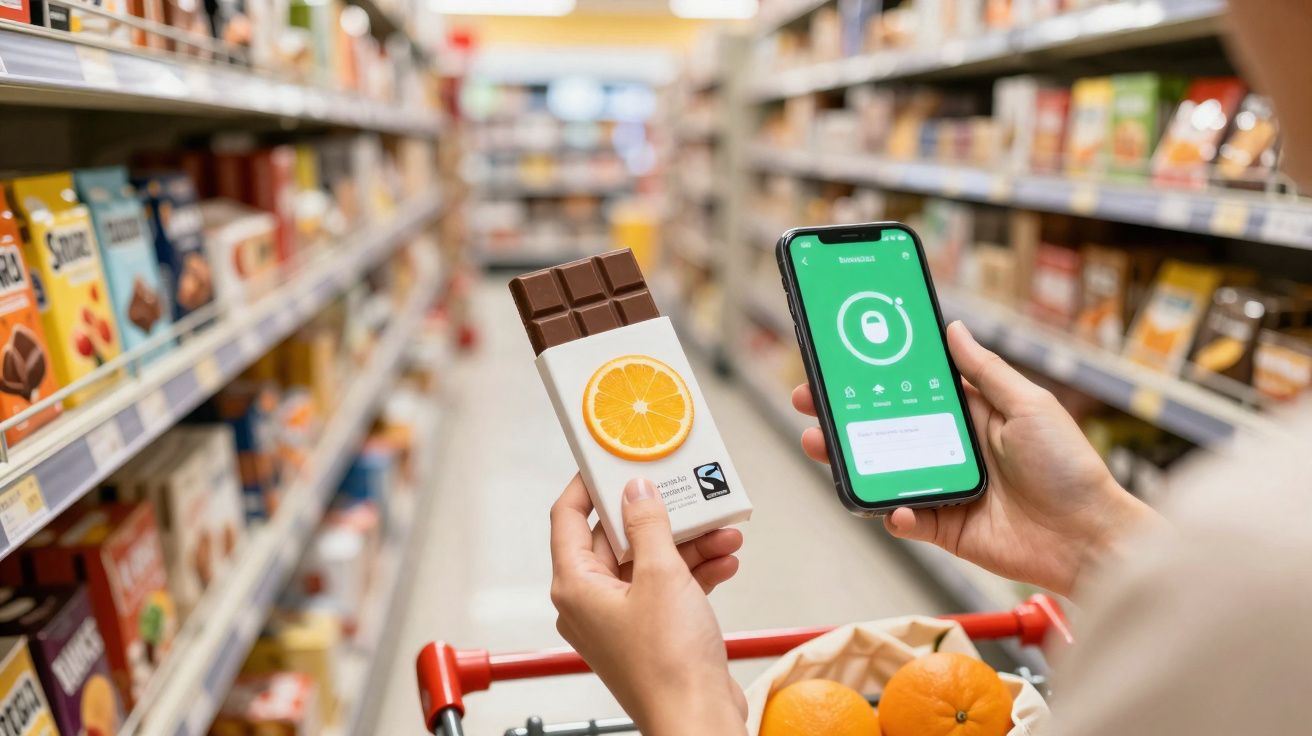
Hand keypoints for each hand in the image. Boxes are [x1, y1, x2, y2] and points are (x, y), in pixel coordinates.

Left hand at [549, 475, 747, 734]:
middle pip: (618, 539)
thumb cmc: (668, 666)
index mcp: (576, 586)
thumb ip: (648, 524)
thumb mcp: (661, 576)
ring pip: (648, 562)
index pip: (568, 518)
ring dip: (687, 544)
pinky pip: (667, 588)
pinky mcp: (650, 632)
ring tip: (720, 529)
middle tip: (682, 490)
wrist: (697, 718)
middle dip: (658, 516)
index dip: (588, 484)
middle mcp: (591, 602)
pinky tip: (724, 559)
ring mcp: (621, 619)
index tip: (609, 460)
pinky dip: (694, 572)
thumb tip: (636, 491)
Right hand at [793, 321, 1158, 597]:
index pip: (913, 390)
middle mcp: (953, 449)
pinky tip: (893, 506)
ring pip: (885, 470)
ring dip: (850, 459)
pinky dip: (894, 512)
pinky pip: (907, 518)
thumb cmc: (1070, 468)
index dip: (877, 377)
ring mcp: (945, 489)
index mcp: (972, 415)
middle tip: (810, 401)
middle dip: (845, 415)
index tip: (842, 362)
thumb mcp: (1029, 405)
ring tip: (820, 445)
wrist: (1091, 538)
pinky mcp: (946, 528)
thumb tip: (953, 329)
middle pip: (887, 428)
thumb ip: (985, 371)